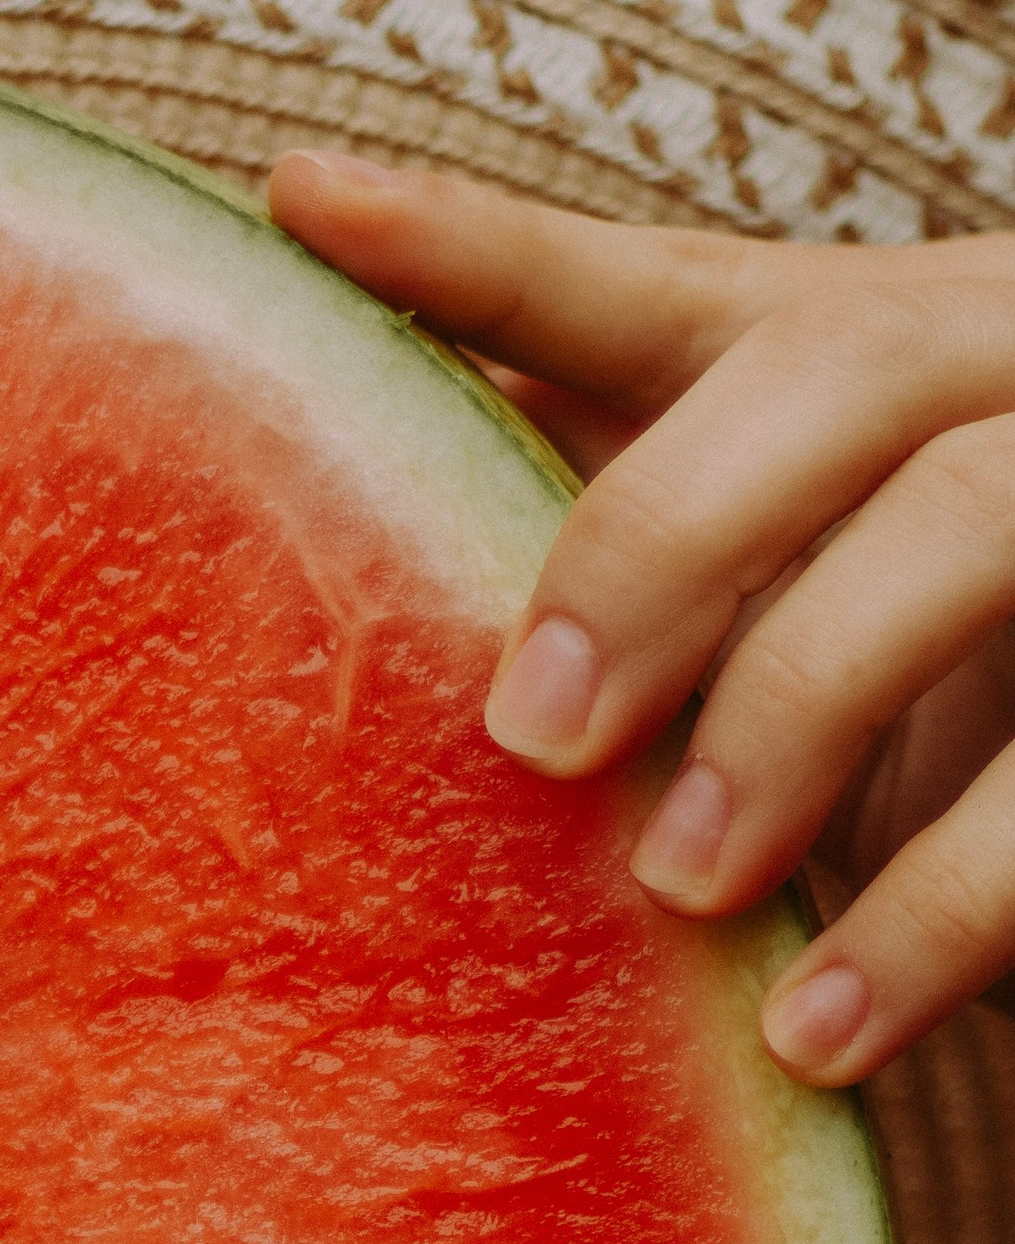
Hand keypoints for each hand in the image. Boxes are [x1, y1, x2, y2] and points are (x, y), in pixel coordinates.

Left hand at [268, 156, 1014, 1086]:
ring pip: (976, 516)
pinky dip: (943, 908)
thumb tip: (337, 585)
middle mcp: (1012, 365)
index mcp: (880, 351)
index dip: (487, 254)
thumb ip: (620, 577)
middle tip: (532, 735)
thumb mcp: (782, 618)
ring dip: (803, 704)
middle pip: (842, 365)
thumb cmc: (931, 715)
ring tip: (678, 893)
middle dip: (665, 534)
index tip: (299, 210)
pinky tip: (822, 1033)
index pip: (665, 287)